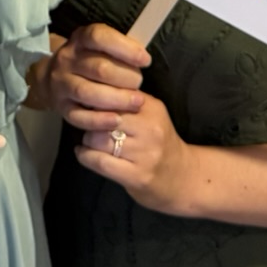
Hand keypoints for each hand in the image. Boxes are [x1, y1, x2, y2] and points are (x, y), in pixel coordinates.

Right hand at [40, 24, 148, 131]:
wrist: (56, 76)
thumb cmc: (90, 60)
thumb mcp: (102, 46)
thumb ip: (122, 49)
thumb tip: (143, 58)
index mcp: (80, 39)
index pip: (99, 37)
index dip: (125, 49)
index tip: (145, 60)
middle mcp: (67, 59)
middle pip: (98, 68)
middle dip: (126, 78)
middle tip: (139, 83)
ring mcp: (61, 84)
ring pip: (88, 92)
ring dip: (116, 99)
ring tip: (136, 102)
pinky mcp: (61, 107)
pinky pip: (79, 116)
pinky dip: (99, 120)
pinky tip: (117, 120)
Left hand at [73, 92, 196, 215]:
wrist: (182, 177)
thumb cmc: (159, 143)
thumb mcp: (150, 115)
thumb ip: (126, 101)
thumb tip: (92, 89)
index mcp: (152, 109)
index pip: (114, 96)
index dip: (95, 99)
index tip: (87, 103)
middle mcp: (151, 129)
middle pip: (104, 117)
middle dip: (89, 120)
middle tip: (85, 124)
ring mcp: (144, 154)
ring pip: (99, 139)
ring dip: (87, 139)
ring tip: (89, 140)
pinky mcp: (136, 176)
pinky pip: (99, 161)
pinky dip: (85, 156)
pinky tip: (83, 153)